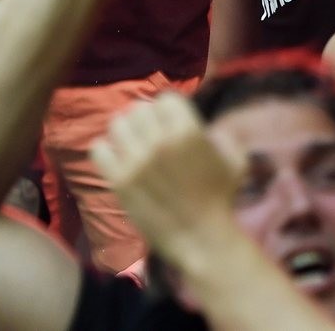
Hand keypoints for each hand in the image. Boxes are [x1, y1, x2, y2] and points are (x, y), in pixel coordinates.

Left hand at [91, 91, 244, 262]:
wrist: (201, 237)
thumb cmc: (221, 198)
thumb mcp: (235, 159)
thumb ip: (224, 135)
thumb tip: (206, 127)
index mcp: (188, 131)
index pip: (165, 98)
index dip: (169, 109)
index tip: (170, 122)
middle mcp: (160, 141)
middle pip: (139, 109)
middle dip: (146, 119)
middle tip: (150, 134)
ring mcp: (137, 161)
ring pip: (117, 125)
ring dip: (125, 132)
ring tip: (132, 144)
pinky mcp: (119, 181)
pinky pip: (99, 150)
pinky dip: (106, 151)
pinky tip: (117, 159)